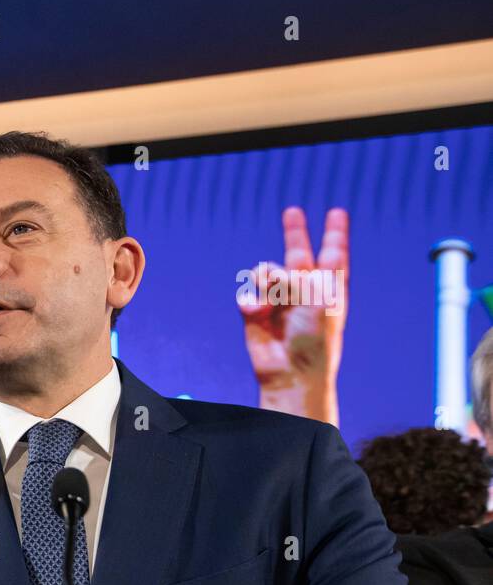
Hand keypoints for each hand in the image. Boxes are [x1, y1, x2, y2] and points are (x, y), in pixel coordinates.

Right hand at [237, 207, 348, 424]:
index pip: (333, 254)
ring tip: (271, 301)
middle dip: (295, 232)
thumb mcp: (316, 300)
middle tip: (292, 211)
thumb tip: (264, 272)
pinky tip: (256, 313)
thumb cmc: (314, 341)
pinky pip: (248, 293)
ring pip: (266, 271)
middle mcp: (303, 290)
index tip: (337, 212)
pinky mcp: (255, 313)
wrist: (290, 373)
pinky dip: (251, 300)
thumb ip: (294, 276)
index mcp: (328, 288)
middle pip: (298, 253)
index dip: (335, 233)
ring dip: (266, 280)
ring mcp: (279, 301)